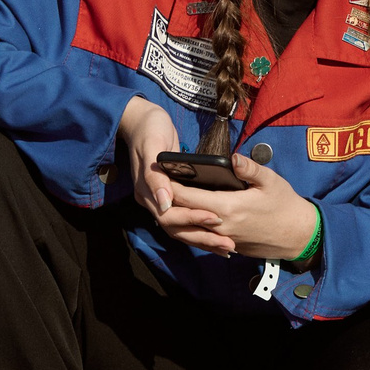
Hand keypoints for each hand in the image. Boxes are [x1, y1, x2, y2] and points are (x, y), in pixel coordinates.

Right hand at [119, 97, 224, 245]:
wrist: (141, 121)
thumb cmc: (149, 129)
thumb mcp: (152, 145)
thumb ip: (155, 175)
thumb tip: (165, 202)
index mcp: (146, 190)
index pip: (169, 216)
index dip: (192, 219)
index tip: (216, 219)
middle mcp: (152, 200)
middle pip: (176, 229)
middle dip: (202, 237)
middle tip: (228, 244)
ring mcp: (159, 200)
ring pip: (180, 229)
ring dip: (203, 239)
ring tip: (226, 248)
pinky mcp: (169, 198)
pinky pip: (183, 221)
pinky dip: (199, 230)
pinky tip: (216, 236)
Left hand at [162, 152, 319, 261]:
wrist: (298, 235)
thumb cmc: (285, 205)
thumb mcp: (271, 181)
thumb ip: (250, 168)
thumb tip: (232, 156)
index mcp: (228, 207)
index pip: (189, 197)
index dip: (170, 186)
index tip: (158, 172)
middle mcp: (221, 226)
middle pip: (184, 214)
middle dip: (168, 199)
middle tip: (155, 182)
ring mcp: (223, 239)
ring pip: (190, 228)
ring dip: (176, 214)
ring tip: (165, 197)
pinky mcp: (228, 245)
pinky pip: (202, 235)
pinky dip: (191, 224)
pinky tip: (186, 213)